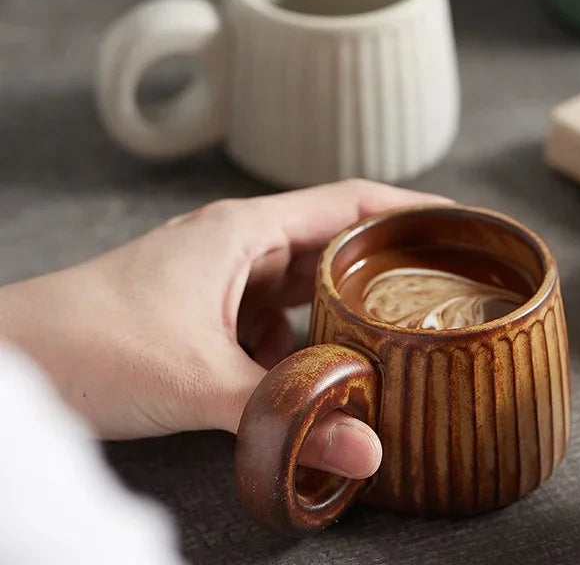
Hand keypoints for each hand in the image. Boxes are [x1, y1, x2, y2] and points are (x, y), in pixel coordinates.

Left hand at [0, 179, 448, 480]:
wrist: (14, 360)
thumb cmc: (90, 342)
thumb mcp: (198, 380)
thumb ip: (285, 415)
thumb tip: (367, 450)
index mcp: (245, 230)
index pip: (348, 202)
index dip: (409, 208)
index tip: (461, 224)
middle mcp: (240, 245)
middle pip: (333, 243)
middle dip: (384, 267)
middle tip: (442, 290)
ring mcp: (223, 278)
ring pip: (304, 285)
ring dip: (341, 311)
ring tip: (395, 335)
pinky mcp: (208, 312)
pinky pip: (274, 320)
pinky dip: (303, 342)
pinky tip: (323, 372)